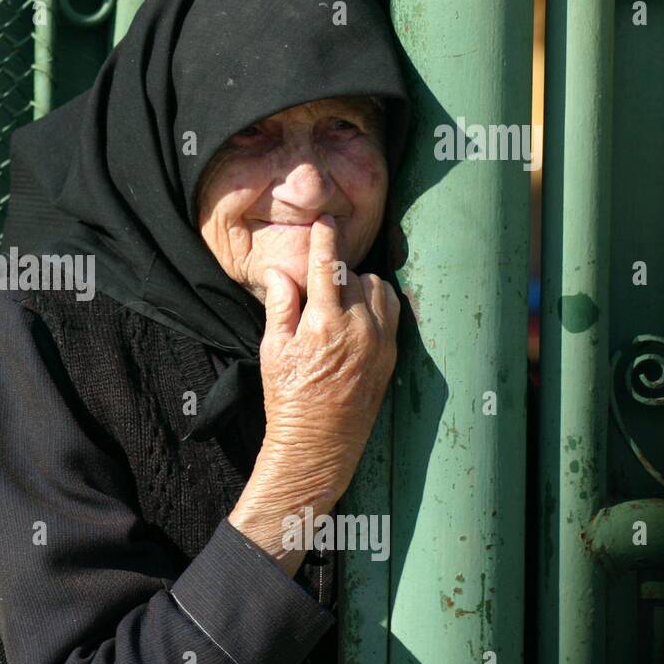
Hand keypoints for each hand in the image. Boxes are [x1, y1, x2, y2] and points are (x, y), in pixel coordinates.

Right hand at [228, 214, 399, 570]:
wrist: (318, 444)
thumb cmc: (288, 398)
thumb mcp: (272, 350)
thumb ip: (281, 305)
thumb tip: (283, 271)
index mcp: (324, 322)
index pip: (329, 264)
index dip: (326, 237)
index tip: (325, 219)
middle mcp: (359, 328)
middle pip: (355, 273)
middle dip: (337, 268)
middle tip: (320, 274)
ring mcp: (380, 342)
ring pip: (378, 289)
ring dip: (359, 284)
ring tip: (337, 297)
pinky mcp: (391, 355)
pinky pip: (391, 311)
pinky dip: (376, 303)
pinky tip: (358, 313)